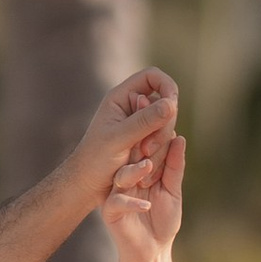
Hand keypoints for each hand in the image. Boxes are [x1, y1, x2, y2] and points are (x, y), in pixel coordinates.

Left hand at [70, 68, 177, 198]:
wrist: (88, 185)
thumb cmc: (95, 160)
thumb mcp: (119, 140)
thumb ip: (144, 121)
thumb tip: (171, 104)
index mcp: (120, 97)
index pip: (153, 76)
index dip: (167, 87)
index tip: (172, 106)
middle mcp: (132, 107)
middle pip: (165, 102)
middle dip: (163, 126)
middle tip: (147, 150)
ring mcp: (141, 124)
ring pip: (168, 124)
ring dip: (161, 143)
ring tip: (142, 161)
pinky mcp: (147, 140)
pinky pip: (166, 140)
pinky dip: (161, 153)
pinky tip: (146, 166)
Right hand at [100, 126, 184, 261]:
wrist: (153, 252)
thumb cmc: (163, 221)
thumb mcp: (173, 191)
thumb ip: (174, 167)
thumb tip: (179, 137)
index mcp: (140, 169)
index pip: (147, 148)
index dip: (154, 133)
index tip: (160, 114)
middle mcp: (126, 177)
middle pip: (133, 156)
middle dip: (141, 142)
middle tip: (147, 129)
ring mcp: (117, 193)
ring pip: (122, 175)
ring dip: (135, 170)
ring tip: (149, 167)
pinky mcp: (111, 212)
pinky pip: (118, 203)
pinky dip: (132, 203)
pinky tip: (146, 205)